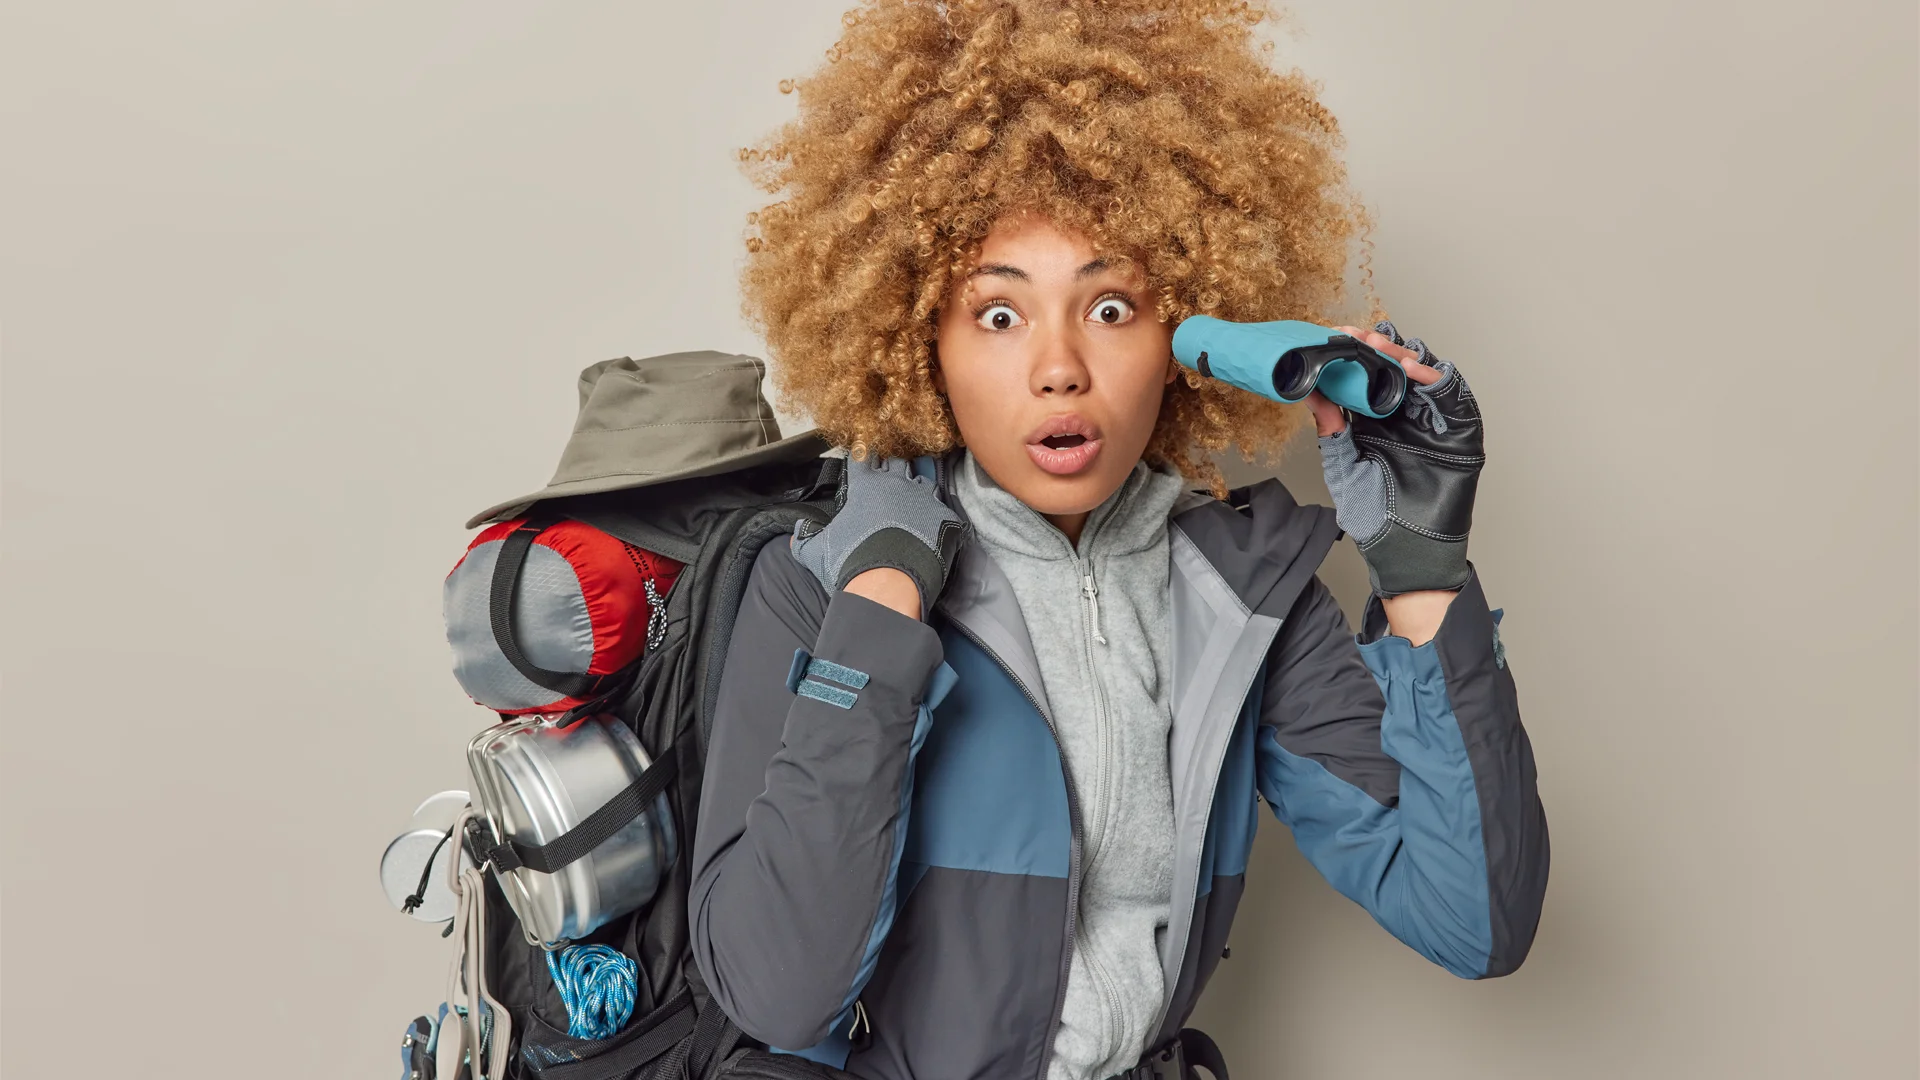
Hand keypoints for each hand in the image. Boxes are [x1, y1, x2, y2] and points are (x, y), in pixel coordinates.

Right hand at [790, 455, 968, 620]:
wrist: (890, 587)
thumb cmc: (850, 565)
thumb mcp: (815, 553)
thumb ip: (803, 538)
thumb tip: (796, 532)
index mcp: (866, 487)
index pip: (863, 458)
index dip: (863, 454)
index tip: (864, 451)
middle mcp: (897, 485)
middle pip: (897, 463)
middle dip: (892, 466)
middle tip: (890, 473)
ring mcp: (924, 500)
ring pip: (924, 481)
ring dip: (917, 487)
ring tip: (914, 497)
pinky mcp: (945, 518)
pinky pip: (943, 508)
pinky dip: (937, 513)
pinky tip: (934, 522)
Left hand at [1309, 320, 1483, 597]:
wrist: (1407, 552)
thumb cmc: (1376, 518)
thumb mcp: (1344, 469)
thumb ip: (1332, 431)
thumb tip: (1310, 394)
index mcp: (1376, 423)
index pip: (1366, 379)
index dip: (1354, 356)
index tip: (1335, 337)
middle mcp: (1406, 417)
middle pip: (1396, 370)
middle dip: (1378, 349)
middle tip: (1359, 335)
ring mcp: (1433, 422)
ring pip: (1424, 375)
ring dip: (1404, 356)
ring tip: (1383, 347)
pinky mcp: (1460, 431)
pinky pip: (1453, 396)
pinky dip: (1436, 378)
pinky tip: (1415, 368)